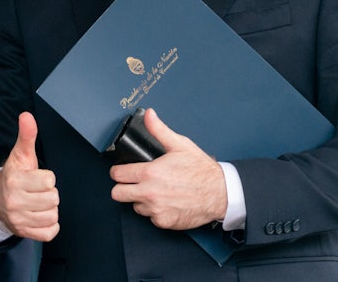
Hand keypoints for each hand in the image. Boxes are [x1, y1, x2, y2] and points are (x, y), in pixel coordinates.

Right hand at [0, 112, 59, 240]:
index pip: (49, 180)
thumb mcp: (20, 154)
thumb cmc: (14, 175)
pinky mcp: (24, 233)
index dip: (47, 177)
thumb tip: (27, 116)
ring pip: (53, 215)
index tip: (38, 177)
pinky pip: (50, 232)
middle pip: (53, 199)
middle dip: (49, 193)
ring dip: (50, 209)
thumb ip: (26, 135)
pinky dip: (49, 225)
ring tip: (39, 202)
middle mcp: (14, 201)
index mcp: (15, 180)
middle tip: (38, 190)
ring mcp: (19, 219)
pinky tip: (40, 215)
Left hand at [109, 108, 226, 229]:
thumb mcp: (180, 145)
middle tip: (132, 183)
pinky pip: (150, 218)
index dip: (118, 171)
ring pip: (134, 206)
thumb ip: (159, 130)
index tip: (122, 171)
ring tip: (154, 191)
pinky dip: (155, 211)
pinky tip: (165, 202)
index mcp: (149, 173)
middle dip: (122, 187)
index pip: (117, 175)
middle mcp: (149, 193)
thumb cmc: (201, 170)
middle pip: (117, 194)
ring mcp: (156, 209)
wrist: (220, 193)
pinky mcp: (164, 222)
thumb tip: (149, 115)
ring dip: (140, 200)